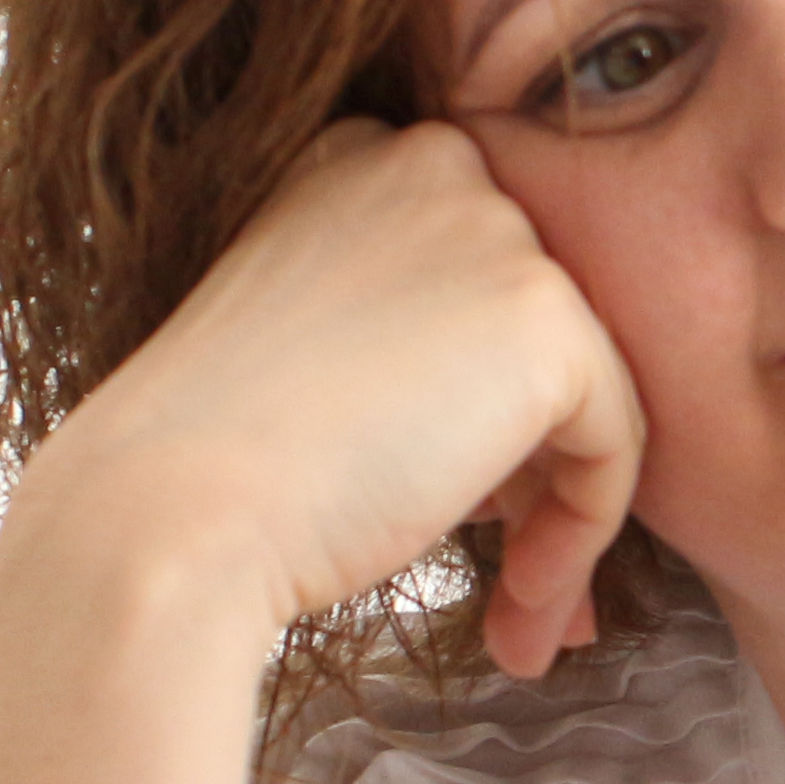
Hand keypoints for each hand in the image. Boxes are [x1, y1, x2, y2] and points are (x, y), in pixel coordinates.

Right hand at [10, 119, 643, 676]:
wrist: (169, 514)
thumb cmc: (217, 470)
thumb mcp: (319, 368)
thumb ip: (417, 357)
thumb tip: (531, 449)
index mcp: (359, 162)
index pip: (478, 292)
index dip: (486, 420)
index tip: (468, 520)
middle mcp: (434, 168)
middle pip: (540, 343)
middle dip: (535, 477)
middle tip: (517, 584)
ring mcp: (494, 231)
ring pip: (588, 396)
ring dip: (562, 523)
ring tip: (521, 621)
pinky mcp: (544, 315)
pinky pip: (615, 442)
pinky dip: (582, 534)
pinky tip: (520, 604)